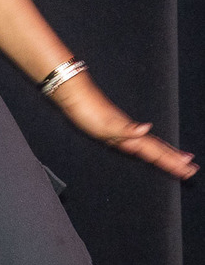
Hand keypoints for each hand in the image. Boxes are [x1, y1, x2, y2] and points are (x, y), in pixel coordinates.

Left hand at [50, 71, 197, 179]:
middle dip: (174, 159)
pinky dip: (145, 143)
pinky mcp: (113, 127)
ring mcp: (122, 129)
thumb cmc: (87, 109)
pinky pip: (135, 140)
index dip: (172, 161)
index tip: (189, 170)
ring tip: (176, 158)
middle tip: (192, 169)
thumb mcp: (107, 124)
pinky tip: (146, 139)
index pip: (156, 151)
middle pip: (156, 148)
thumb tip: (149, 128)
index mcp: (131, 135)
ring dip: (163, 153)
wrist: (72, 94)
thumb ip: (128, 129)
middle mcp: (129, 132)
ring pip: (148, 144)